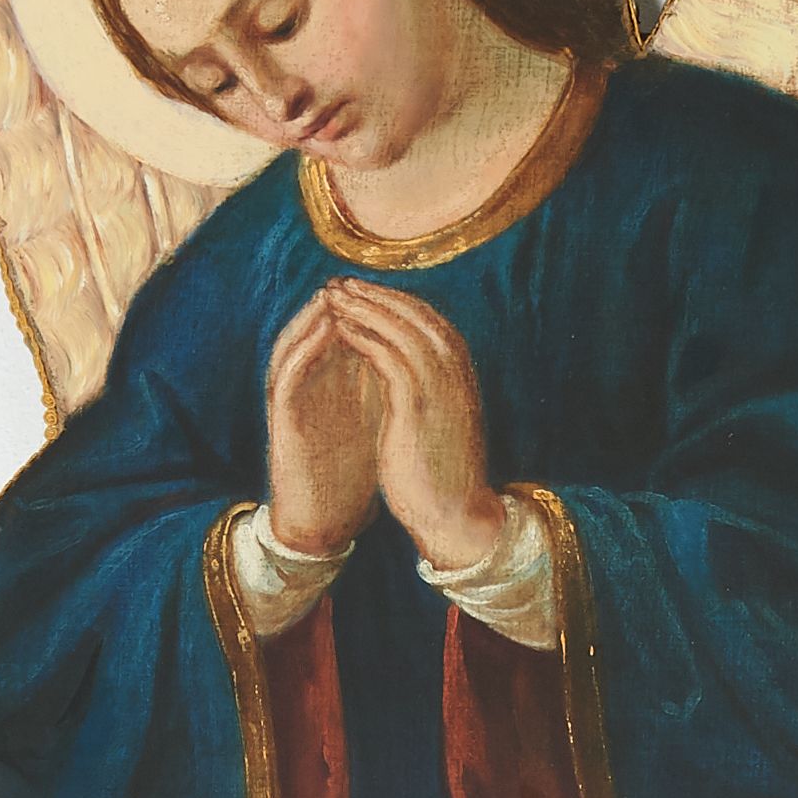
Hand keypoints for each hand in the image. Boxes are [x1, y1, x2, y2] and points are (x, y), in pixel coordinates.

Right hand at [265, 289, 381, 554]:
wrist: (324, 523)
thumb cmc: (351, 477)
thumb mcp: (379, 422)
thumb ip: (392, 387)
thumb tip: (428, 360)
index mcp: (334, 387)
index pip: (347, 334)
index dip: (368, 310)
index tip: (393, 287)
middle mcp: (310, 387)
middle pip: (318, 330)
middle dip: (340, 303)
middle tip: (359, 276)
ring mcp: (293, 400)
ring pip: (295, 343)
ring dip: (314, 316)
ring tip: (336, 291)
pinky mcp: (281, 418)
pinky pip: (286, 373)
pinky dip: (303, 347)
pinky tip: (324, 330)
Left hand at [325, 279, 502, 571]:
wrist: (457, 515)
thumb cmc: (446, 475)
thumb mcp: (443, 421)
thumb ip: (431, 391)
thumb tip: (408, 374)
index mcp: (463, 375)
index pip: (429, 320)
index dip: (396, 302)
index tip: (366, 292)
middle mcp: (456, 372)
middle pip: (415, 314)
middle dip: (377, 294)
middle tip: (343, 282)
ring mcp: (439, 386)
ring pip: (399, 328)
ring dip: (364, 307)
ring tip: (334, 296)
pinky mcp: (416, 406)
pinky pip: (386, 356)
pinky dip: (363, 336)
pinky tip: (340, 330)